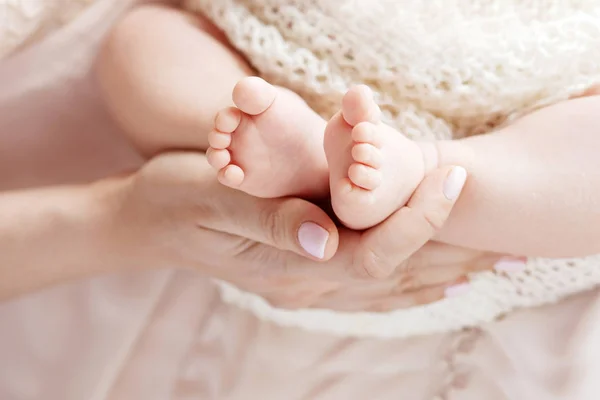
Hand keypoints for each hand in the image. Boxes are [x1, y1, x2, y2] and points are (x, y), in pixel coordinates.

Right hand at [102, 152, 504, 310]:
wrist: (146, 223)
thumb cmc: (175, 200)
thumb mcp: (212, 197)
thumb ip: (267, 218)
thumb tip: (323, 234)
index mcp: (286, 262)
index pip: (372, 249)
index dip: (418, 217)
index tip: (455, 178)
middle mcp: (303, 282)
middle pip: (393, 275)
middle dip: (450, 252)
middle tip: (507, 236)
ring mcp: (304, 284)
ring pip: (387, 286)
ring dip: (439, 271)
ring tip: (489, 261)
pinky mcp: (302, 273)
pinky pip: (366, 287)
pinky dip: (408, 285)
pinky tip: (435, 283)